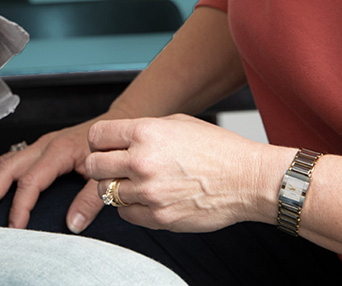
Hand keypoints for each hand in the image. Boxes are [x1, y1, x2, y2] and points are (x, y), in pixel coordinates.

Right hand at [0, 120, 104, 232]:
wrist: (116, 126)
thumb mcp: (104, 175)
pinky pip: (11, 158)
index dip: (20, 205)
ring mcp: (39, 145)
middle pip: (8, 167)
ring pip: (5, 161)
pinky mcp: (39, 147)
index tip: (15, 225)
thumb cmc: (110, 147)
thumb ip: (90, 200)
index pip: (31, 181)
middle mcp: (44, 145)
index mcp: (58, 151)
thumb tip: (73, 224)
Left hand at [86, 114, 275, 231]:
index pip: (97, 136)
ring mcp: (149, 192)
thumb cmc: (216, 149)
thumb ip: (141, 130)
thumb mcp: (176, 123)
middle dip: (100, 165)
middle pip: (93, 166)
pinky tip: (148, 198)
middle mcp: (142, 162)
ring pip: (106, 193)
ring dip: (116, 188)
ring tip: (136, 182)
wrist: (248, 180)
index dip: (99, 141)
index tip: (106, 146)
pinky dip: (131, 207)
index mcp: (145, 133)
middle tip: (114, 167)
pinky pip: (125, 214)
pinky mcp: (158, 217)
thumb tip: (116, 139)